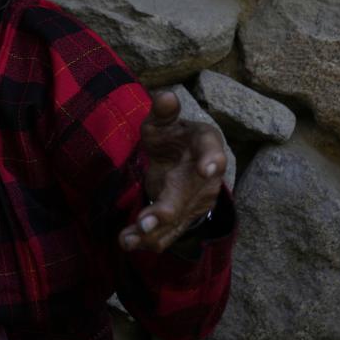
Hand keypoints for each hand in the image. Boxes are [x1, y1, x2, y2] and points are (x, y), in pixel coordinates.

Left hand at [118, 90, 225, 252]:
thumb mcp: (166, 122)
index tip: (209, 168)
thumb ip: (164, 112)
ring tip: (128, 239)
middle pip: (189, 197)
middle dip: (168, 210)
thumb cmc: (174, 137)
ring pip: (175, 221)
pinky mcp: (182, 220)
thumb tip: (165, 96)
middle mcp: (206, 181)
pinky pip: (167, 234)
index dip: (212, 160)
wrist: (183, 162)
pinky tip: (127, 243)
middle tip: (146, 223)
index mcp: (207, 147)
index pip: (212, 152)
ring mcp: (195, 203)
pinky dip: (147, 241)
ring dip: (152, 232)